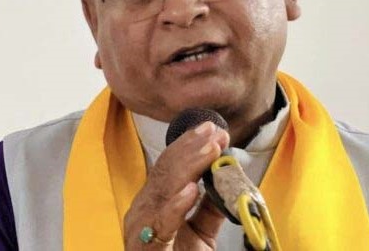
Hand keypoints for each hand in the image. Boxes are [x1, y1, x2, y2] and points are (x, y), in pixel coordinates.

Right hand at [124, 121, 229, 249]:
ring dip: (189, 165)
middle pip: (166, 170)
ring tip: (210, 149)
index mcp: (154, 202)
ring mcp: (141, 229)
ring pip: (164, 188)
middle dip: (193, 147)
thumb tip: (227, 176)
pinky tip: (191, 189)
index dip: (191, 145)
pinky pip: (161, 225)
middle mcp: (143, 210)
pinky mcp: (145, 250)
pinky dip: (176, 205)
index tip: (215, 130)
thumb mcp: (201, 232)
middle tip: (215, 131)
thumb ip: (211, 205)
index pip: (170, 165)